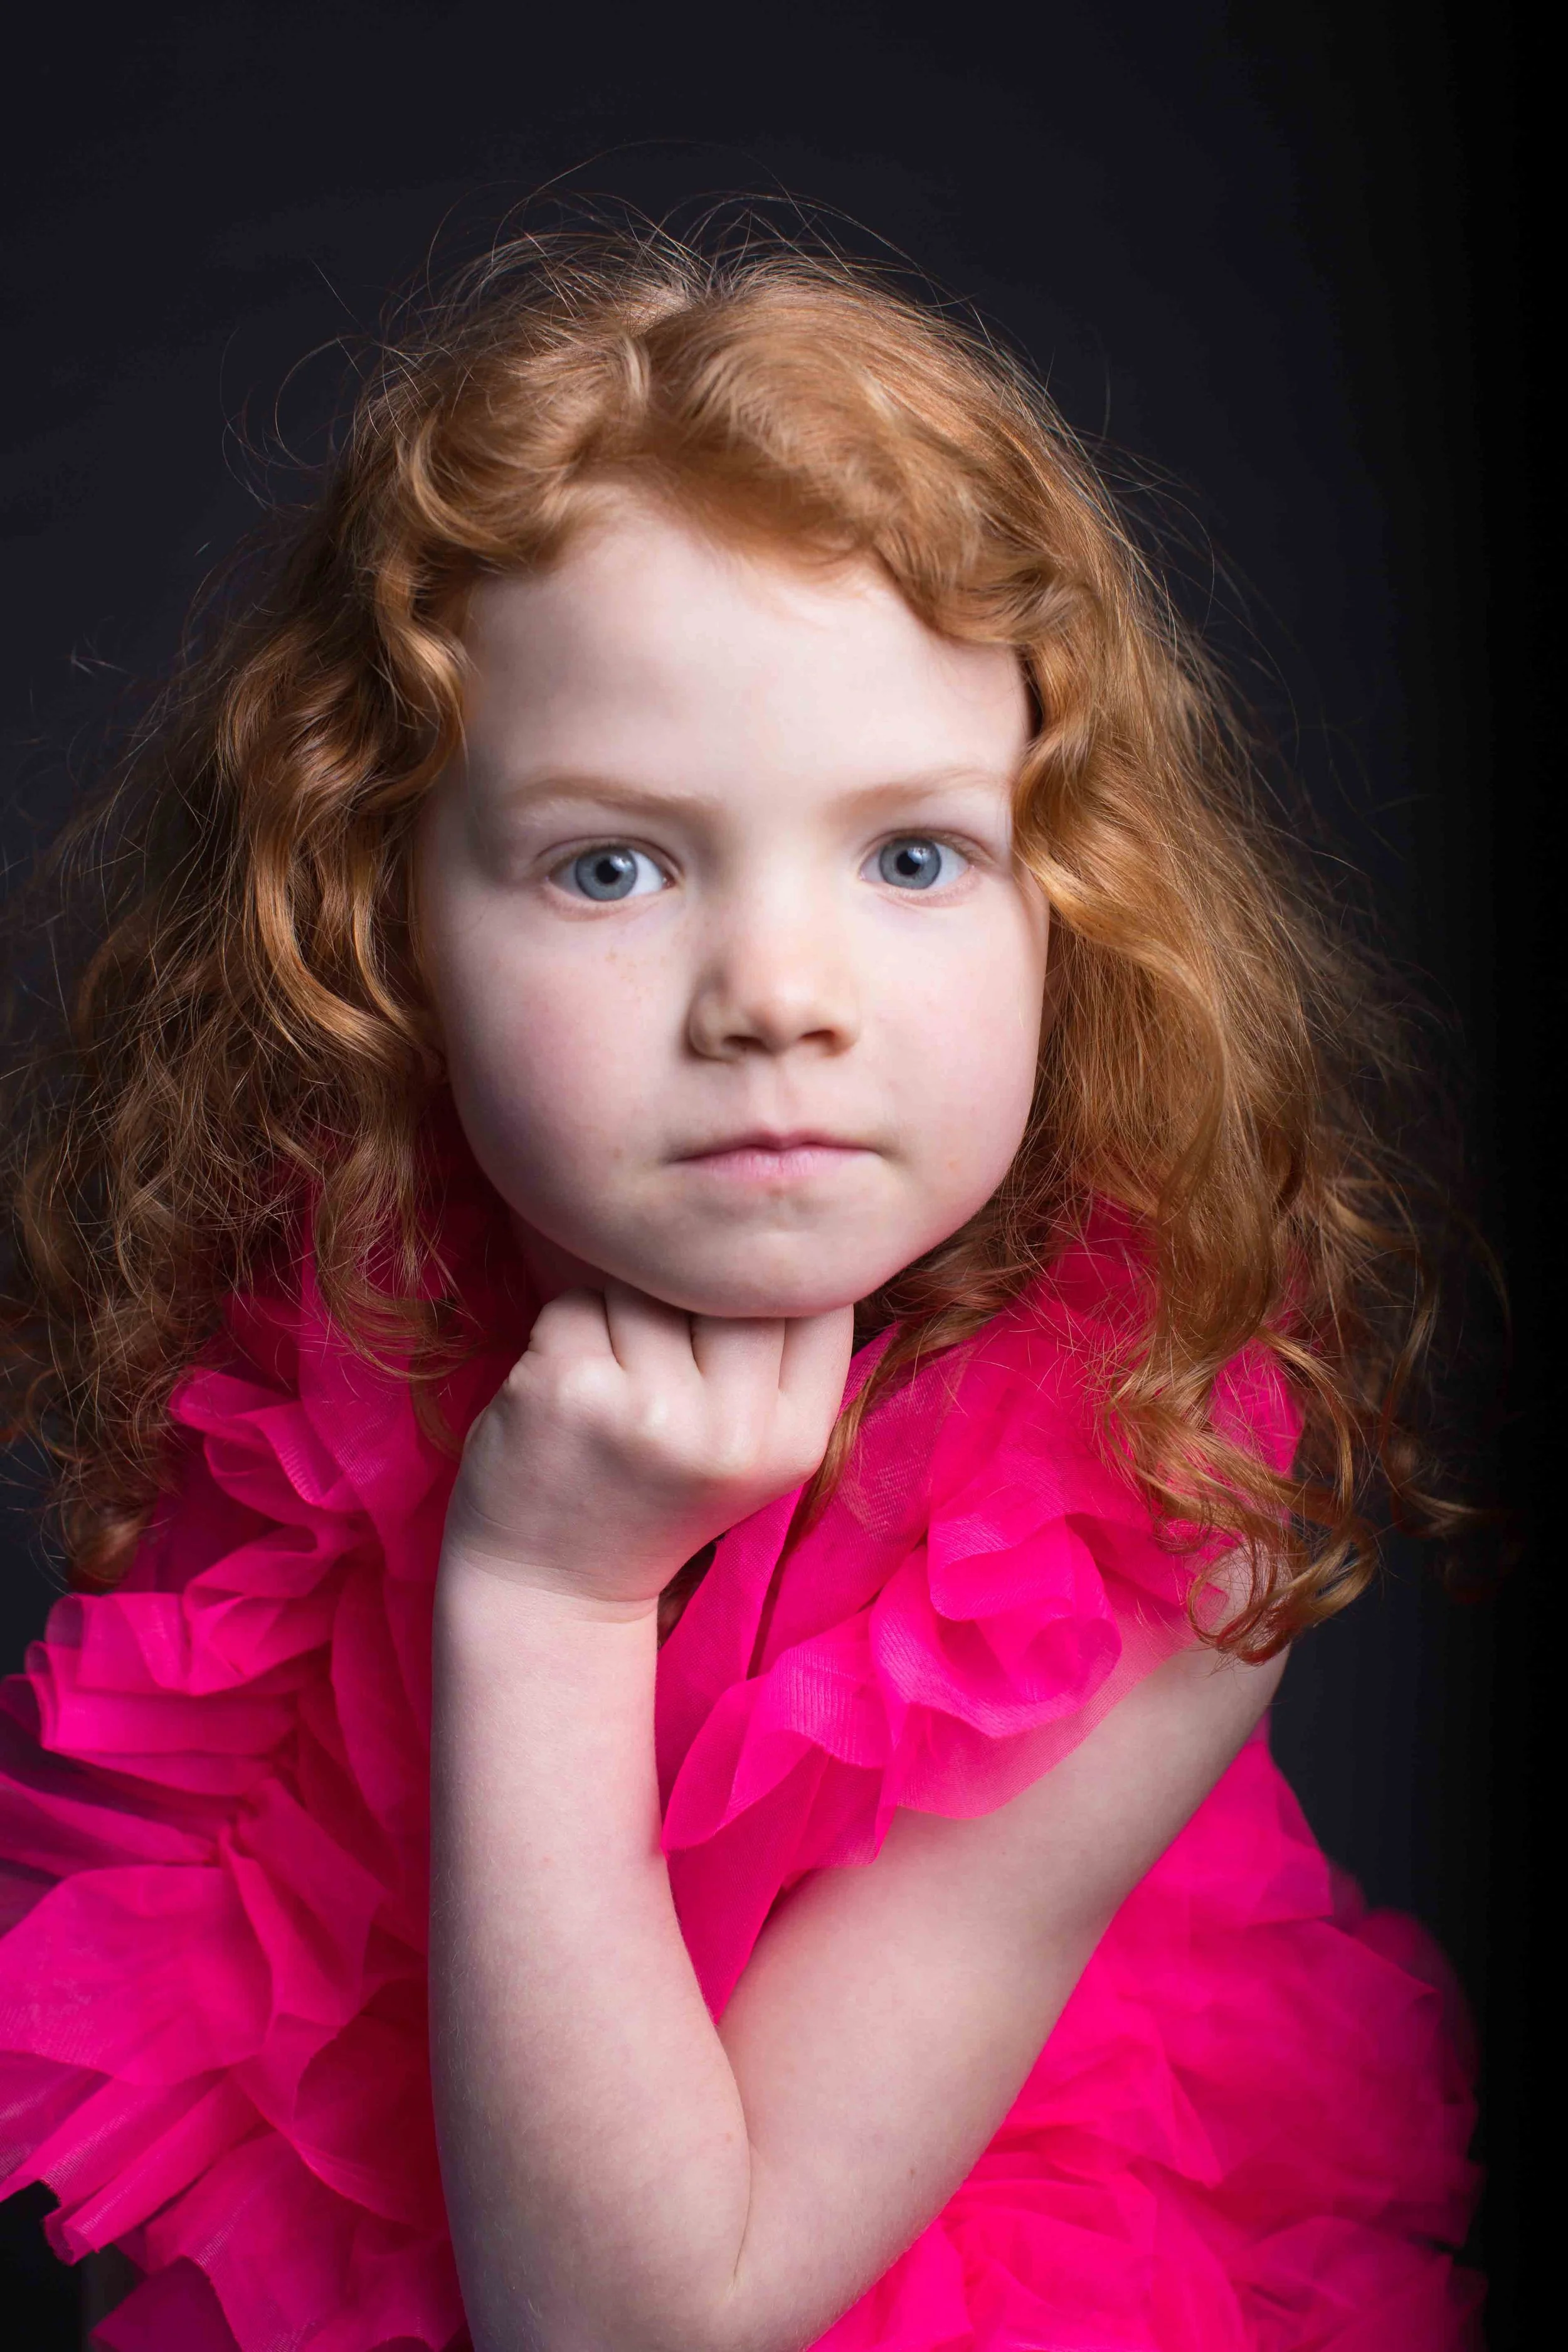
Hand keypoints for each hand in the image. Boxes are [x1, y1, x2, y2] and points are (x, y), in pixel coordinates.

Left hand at [439, 1282, 856, 1606]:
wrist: (555, 1587)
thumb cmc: (654, 1495)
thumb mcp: (754, 1449)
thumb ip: (779, 1357)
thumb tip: (780, 1218)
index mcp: (796, 1440)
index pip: (819, 1297)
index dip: (776, 1267)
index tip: (738, 1276)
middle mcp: (733, 1430)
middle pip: (730, 1280)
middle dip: (689, 1287)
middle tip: (660, 1337)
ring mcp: (649, 1411)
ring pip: (646, 1282)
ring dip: (620, 1308)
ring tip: (613, 1374)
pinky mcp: (570, 1391)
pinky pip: (576, 1301)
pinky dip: (564, 1329)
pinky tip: (564, 1388)